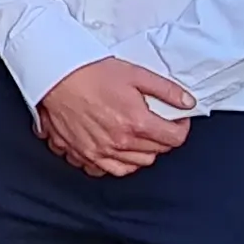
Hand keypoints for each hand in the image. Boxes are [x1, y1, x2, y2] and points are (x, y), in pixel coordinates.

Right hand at [35, 57, 195, 176]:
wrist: (56, 77)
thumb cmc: (91, 73)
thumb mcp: (135, 74)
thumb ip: (166, 90)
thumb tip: (188, 102)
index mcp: (136, 122)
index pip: (174, 139)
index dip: (181, 128)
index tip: (177, 120)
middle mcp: (120, 142)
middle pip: (157, 152)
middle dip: (163, 138)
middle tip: (157, 123)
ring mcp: (101, 151)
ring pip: (136, 164)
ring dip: (143, 152)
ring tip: (138, 135)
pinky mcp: (84, 154)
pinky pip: (110, 170)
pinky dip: (120, 163)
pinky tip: (120, 150)